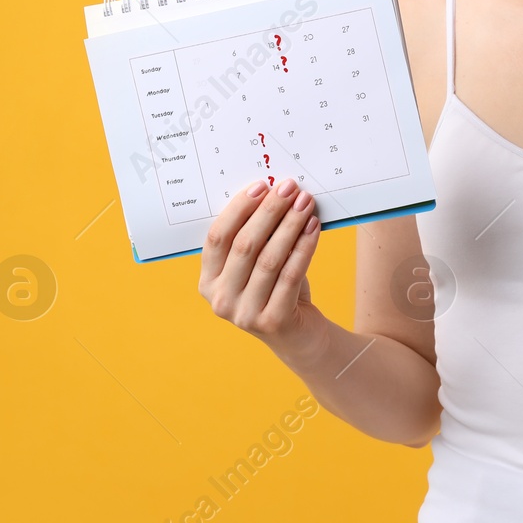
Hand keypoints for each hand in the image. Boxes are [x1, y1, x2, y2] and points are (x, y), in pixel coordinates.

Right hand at [199, 176, 329, 366]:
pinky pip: (291, 274)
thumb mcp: (258, 266)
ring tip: (305, 203)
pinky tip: (314, 227)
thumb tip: (273, 193)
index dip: (238, 209)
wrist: (300, 337)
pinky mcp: (272, 321)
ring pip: (269, 258)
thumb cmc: (277, 291)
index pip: (217, 238)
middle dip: (269, 211)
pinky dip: (304, 247)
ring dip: (290, 225)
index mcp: (208, 281)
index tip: (261, 185)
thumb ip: (256, 238)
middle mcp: (220, 300)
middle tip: (289, 188)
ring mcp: (244, 314)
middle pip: (244, 245)